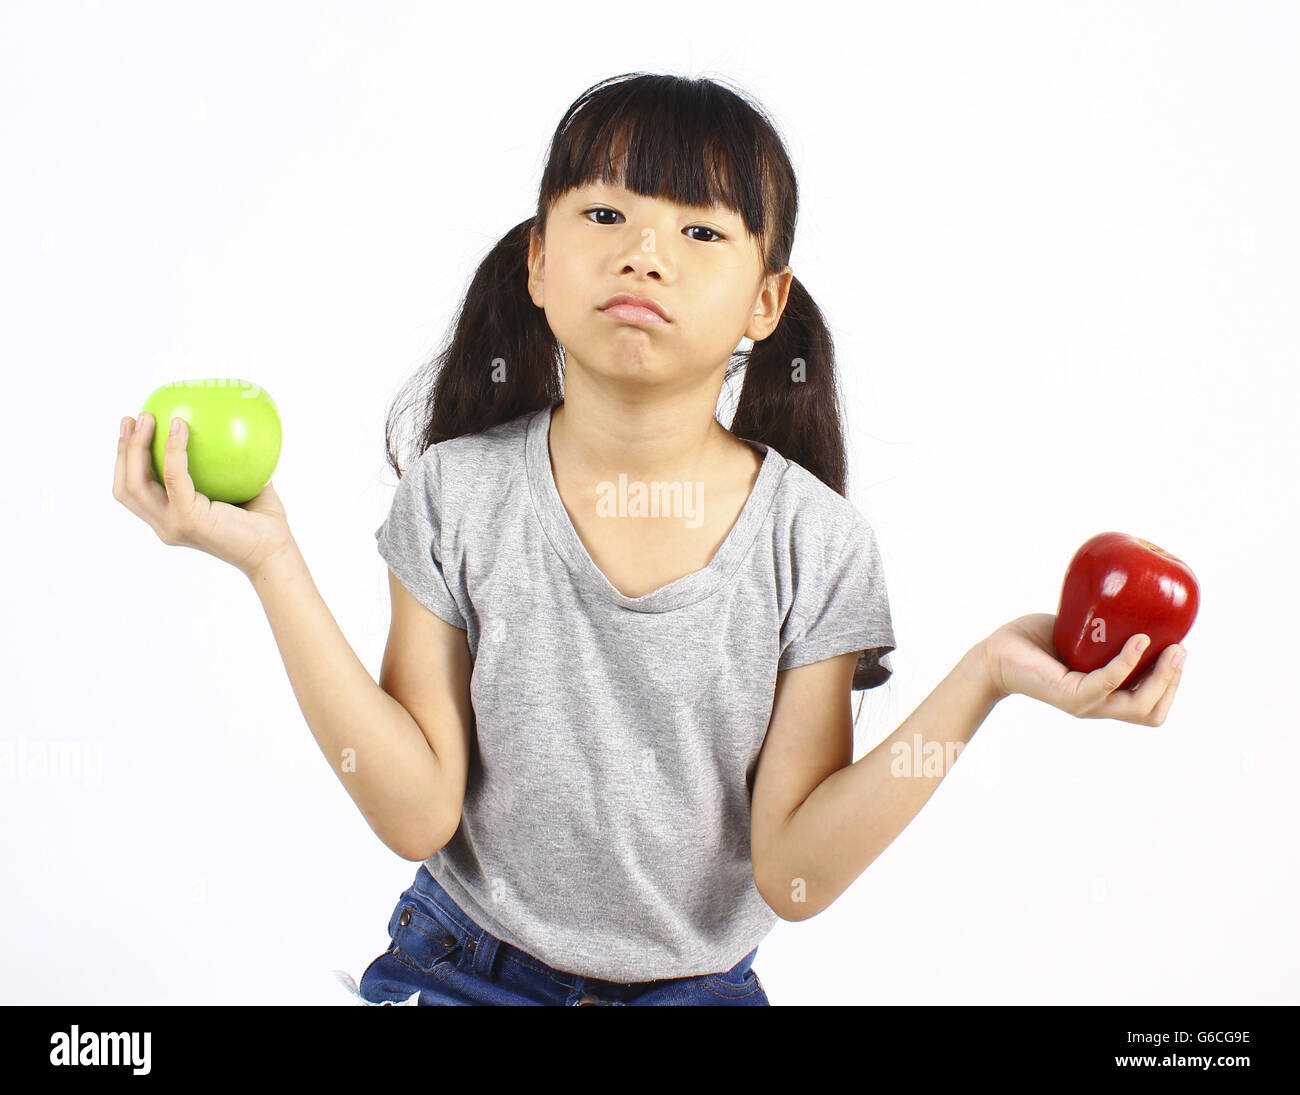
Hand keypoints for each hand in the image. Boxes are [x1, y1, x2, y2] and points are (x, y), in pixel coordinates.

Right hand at [113, 411, 295, 578]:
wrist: (275, 553)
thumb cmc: (265, 525)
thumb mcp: (242, 488)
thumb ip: (228, 466)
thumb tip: (228, 429)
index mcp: (172, 520)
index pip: (135, 492)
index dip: (126, 461)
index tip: (132, 430)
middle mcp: (166, 525)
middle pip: (126, 487)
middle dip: (123, 451)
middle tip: (132, 419)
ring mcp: (173, 524)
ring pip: (136, 483)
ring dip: (136, 447)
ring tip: (148, 418)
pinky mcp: (188, 518)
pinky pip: (174, 476)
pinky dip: (173, 449)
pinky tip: (180, 426)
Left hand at [980, 612, 1185, 725]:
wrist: (995, 653)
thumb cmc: (1035, 642)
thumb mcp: (1082, 633)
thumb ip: (1108, 626)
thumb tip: (1135, 597)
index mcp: (1105, 695)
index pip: (1151, 705)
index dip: (1171, 684)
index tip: (1177, 650)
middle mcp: (1098, 704)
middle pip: (1151, 711)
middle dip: (1174, 682)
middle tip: (1180, 649)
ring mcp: (1084, 703)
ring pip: (1139, 705)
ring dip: (1163, 678)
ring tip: (1172, 648)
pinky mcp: (1069, 694)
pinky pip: (1108, 682)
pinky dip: (1128, 662)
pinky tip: (1138, 641)